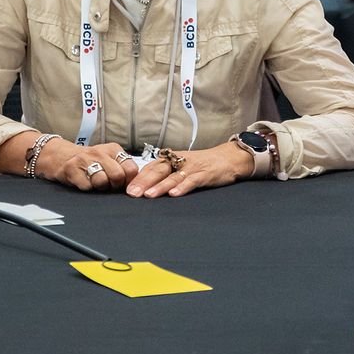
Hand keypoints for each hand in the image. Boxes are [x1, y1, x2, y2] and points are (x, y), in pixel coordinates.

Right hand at [38, 141, 141, 191]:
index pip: (131, 169)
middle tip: (108, 185)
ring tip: (95, 183)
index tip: (122, 184)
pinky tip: (83, 182)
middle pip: (118, 175)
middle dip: (114, 185)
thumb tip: (135, 185)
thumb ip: (122, 168)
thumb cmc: (89, 161)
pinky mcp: (71, 169)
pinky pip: (86, 186)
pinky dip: (87, 188)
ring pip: (102, 181)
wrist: (61, 156)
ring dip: (100, 187)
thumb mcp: (108, 159)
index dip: (128, 181)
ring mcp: (85, 159)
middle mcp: (100, 152)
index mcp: (113, 149)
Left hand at [126, 141, 250, 197]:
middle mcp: (179, 161)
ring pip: (173, 177)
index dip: (138, 177)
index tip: (126, 188)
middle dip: (144, 183)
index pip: (151, 167)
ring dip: (160, 186)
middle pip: (159, 171)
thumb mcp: (182, 165)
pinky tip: (174, 194)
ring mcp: (192, 167)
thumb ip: (166, 173)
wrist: (228, 158)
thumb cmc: (202, 164)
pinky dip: (183, 187)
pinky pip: (192, 181)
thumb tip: (144, 186)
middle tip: (132, 194)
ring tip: (148, 195)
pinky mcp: (205, 174)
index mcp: (172, 159)